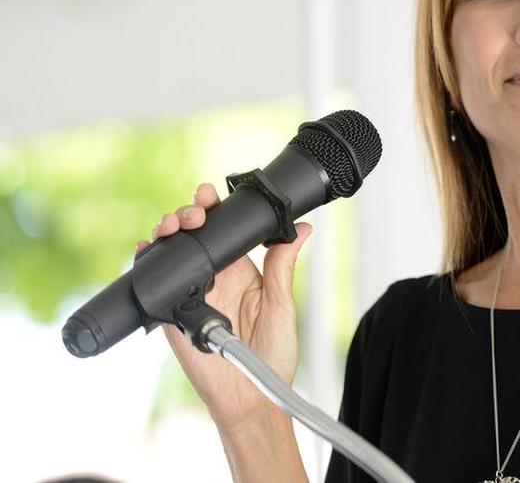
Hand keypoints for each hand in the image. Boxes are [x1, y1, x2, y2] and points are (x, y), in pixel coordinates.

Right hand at [137, 182, 311, 433]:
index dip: (213, 209)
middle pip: (192, 235)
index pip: (223, 231)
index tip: (211, 195)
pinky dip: (147, 263)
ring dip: (167, 232)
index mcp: (241, 270)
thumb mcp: (281, 304)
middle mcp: (213, 277)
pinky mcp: (172, 313)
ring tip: (175, 225)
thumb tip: (302, 228)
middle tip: (194, 213)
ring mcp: (190, 293)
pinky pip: (154, 284)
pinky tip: (148, 249)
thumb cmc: (272, 353)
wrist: (251, 394)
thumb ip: (283, 265)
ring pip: (170, 253)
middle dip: (187, 214)